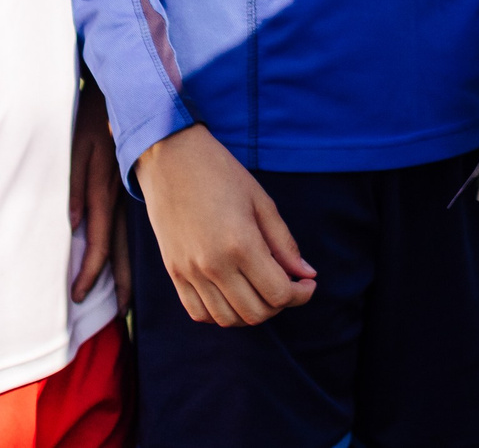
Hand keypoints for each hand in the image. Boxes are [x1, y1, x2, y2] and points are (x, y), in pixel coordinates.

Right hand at [69, 76, 129, 308]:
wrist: (106, 80)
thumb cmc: (107, 126)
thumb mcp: (112, 160)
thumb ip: (106, 195)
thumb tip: (87, 235)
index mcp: (121, 189)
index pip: (124, 241)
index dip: (124, 275)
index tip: (125, 308)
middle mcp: (112, 184)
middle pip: (113, 238)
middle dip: (111, 277)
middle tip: (110, 311)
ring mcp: (95, 168)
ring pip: (97, 217)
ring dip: (90, 255)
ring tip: (81, 291)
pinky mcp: (79, 150)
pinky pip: (76, 179)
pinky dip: (74, 201)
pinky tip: (70, 227)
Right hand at [135, 124, 317, 325]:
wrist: (170, 160)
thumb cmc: (221, 174)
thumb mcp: (261, 202)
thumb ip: (284, 243)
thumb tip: (306, 274)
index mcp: (240, 245)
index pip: (278, 294)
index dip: (301, 294)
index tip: (308, 282)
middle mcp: (213, 266)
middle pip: (255, 313)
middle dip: (280, 305)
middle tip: (289, 285)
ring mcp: (189, 273)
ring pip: (227, 319)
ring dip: (252, 312)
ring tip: (262, 289)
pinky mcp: (173, 274)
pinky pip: (199, 312)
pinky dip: (221, 313)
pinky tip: (234, 293)